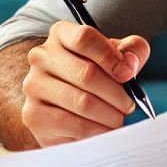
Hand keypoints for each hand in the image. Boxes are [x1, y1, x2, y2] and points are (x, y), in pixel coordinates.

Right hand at [21, 21, 149, 146]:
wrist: (62, 108)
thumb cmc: (94, 77)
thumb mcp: (115, 56)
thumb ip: (132, 50)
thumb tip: (130, 65)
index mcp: (60, 34)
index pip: (84, 38)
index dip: (111, 57)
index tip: (128, 74)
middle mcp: (41, 56)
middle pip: (86, 73)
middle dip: (117, 94)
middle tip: (128, 105)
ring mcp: (34, 86)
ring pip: (83, 102)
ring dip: (110, 115)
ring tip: (117, 118)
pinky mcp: (34, 116)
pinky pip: (75, 125)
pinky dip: (98, 131)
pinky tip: (103, 129)